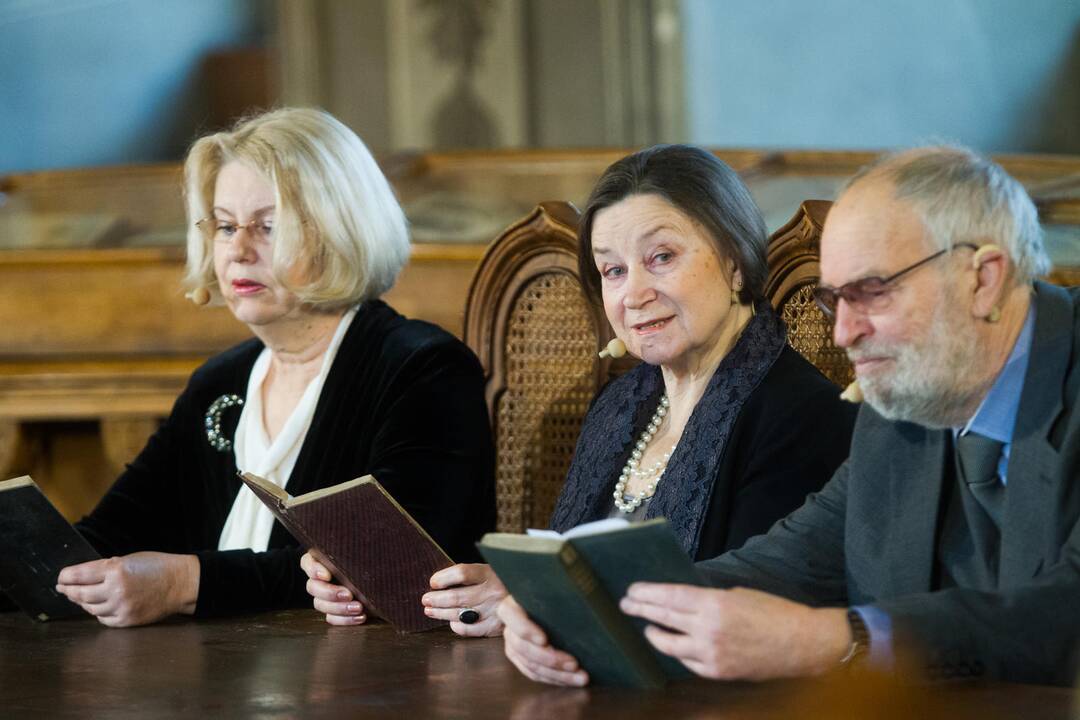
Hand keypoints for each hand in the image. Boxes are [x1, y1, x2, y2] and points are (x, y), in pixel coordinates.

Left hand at [56, 551, 199, 626]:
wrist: (181, 583)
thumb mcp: (131, 559)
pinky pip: (104, 619)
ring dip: (83, 602)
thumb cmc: (158, 567)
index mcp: (116, 570)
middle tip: (63, 588)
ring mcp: (121, 607)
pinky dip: (98, 613)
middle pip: (80, 594)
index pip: (79, 575)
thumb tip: (85, 576)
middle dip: (68, 590)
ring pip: (90, 608)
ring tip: (80, 597)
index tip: (60, 577)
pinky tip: (98, 607)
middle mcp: (115, 589)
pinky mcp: (127, 620)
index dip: (66, 577)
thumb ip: (108, 567)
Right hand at [300, 552, 365, 625]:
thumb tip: (357, 549)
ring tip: (358, 607)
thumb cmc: (369, 562)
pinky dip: (345, 620)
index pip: (308, 563)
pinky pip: (331, 618)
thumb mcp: (362, 555)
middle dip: (330, 593)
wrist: (380, 583)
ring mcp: (324, 596)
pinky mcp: (333, 611)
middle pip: (312, 587)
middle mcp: (319, 579)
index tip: (327, 575)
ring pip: (320, 604)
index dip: (314, 570)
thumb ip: (355, 554)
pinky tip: (359, 617)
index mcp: (321, 560)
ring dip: (339, 608)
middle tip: (348, 594)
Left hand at [422, 563, 506, 636]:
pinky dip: (456, 626)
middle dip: (436, 599)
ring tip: (430, 610)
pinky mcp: (494, 627)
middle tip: (426, 599)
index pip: (461, 573)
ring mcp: (494, 611)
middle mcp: (493, 592)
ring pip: (458, 614)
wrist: (531, 599)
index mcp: (491, 573)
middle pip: (456, 596)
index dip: (443, 578)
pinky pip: (468, 629)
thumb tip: (441, 582)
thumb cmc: (505, 582)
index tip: (433, 582)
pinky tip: (451, 622)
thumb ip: (472, 575)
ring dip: (440, 613)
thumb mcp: (493, 570)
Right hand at [497, 594, 588, 685]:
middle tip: (574, 663)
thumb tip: (579, 599)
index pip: (512, 616)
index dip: (526, 629)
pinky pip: (535, 674)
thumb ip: (556, 596)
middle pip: (523, 647)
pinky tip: (572, 680)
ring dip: (557, 674)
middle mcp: (509, 628)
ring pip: (531, 665)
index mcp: (512, 606)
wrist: (544, 605)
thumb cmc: (551, 596)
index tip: (544, 640)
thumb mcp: (551, 593)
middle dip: (550, 659)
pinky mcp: (520, 660)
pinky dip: (554, 678)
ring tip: (580, 677)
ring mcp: (513, 646)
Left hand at [619, 583, 849, 679]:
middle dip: (641, 610)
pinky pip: (688, 662)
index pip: (669, 596)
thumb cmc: (772, 612)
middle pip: (664, 617)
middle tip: (626, 605)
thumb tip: (681, 599)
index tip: (632, 590)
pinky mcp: (718, 672)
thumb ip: (707, 599)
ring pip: (669, 645)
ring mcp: (711, 654)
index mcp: (713, 603)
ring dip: (655, 634)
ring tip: (647, 628)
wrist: (801, 643)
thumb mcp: (736, 594)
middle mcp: (708, 629)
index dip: (647, 593)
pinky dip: (679, 652)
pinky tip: (673, 646)